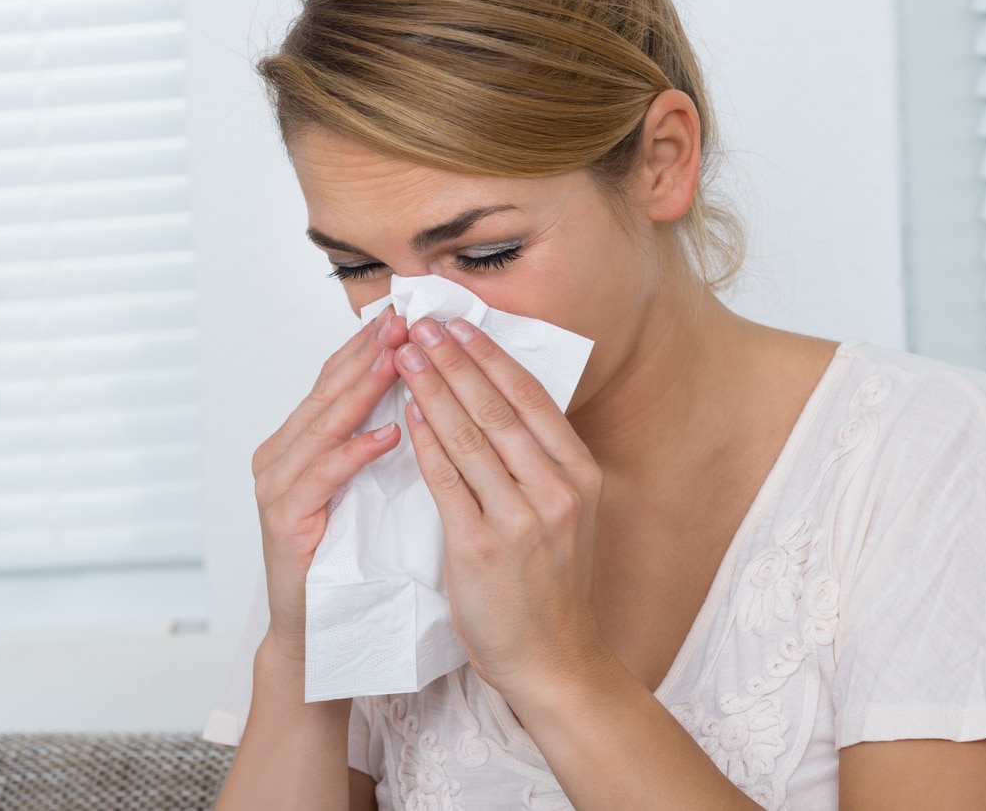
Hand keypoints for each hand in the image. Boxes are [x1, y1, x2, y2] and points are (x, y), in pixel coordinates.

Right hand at [252, 306, 408, 662]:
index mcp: (303, 441)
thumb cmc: (354, 556)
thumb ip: (384, 436)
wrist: (324, 627)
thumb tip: (429, 385)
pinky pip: (322, 478)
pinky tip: (387, 434)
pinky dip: (353, 453)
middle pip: (329, 390)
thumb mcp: (373, 485)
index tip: (411, 311)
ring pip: (323, 424)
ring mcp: (278, 486)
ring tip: (399, 358)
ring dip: (362, 389)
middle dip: (369, 352)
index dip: (372, 343)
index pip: (339, 379)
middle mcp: (282, 454)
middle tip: (406, 318)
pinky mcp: (283, 522)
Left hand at [394, 316, 609, 699]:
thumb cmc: (551, 587)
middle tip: (422, 325)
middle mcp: (557, 490)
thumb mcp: (565, 514)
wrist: (554, 660)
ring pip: (470, 436)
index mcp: (580, 475)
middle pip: (498, 407)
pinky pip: (446, 481)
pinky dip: (425, 442)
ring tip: (405, 355)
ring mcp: (521, 519)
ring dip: (432, 388)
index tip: (460, 325)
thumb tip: (500, 405)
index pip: (531, 398)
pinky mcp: (481, 548)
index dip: (490, 357)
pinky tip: (407, 413)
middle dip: (455, 360)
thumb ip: (540, 464)